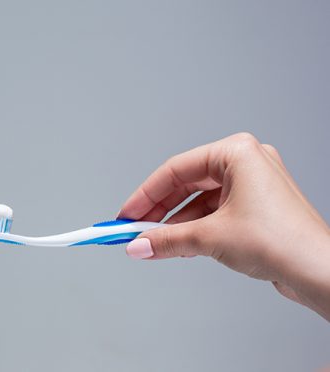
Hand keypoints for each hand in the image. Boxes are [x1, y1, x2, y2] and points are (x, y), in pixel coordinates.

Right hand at [118, 133, 329, 319]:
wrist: (319, 272)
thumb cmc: (282, 242)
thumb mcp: (210, 237)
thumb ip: (166, 239)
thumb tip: (138, 245)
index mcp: (237, 153)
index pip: (176, 170)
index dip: (145, 195)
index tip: (126, 214)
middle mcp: (247, 162)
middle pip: (187, 183)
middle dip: (158, 210)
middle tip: (134, 228)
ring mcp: (254, 184)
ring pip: (200, 199)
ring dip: (175, 222)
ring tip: (153, 241)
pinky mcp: (257, 206)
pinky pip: (215, 211)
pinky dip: (195, 226)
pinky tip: (179, 243)